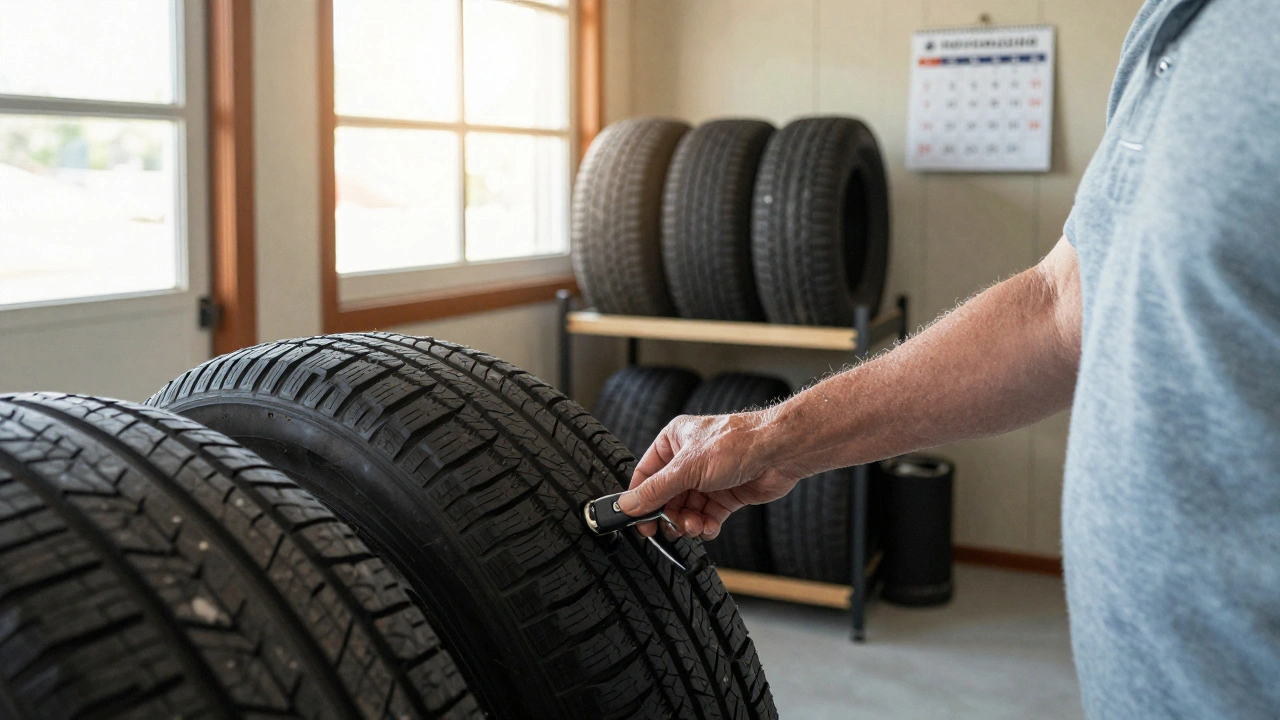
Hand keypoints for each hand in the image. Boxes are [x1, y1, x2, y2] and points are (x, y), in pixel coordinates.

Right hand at [617, 410, 808, 539]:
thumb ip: (656, 490)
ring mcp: (708, 478)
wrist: (778, 453)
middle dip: (669, 515)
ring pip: (687, 509)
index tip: (638, 521)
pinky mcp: (726, 494)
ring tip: (694, 526)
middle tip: (670, 529)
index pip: (646, 474)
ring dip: (688, 523)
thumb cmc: (736, 444)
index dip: (640, 499)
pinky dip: (706, 525)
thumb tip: (629, 504)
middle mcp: (689, 459)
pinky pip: (707, 516)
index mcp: (674, 441)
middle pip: (667, 497)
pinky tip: (708, 527)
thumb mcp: (687, 468)